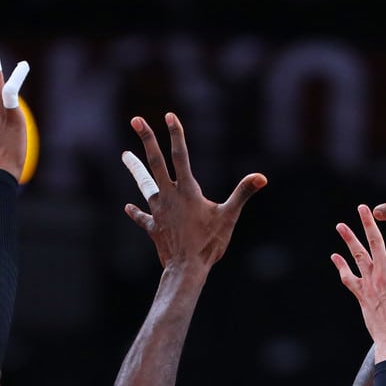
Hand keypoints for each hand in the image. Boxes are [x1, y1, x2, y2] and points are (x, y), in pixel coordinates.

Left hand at [120, 113, 265, 272]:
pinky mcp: (154, 228)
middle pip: (155, 163)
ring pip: (145, 185)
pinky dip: (136, 212)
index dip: (176, 135)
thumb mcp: (229, 216)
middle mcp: (169, 196)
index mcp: (187, 191)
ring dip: (135, 168)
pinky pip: (143, 217)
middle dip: (147, 140)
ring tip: (124, 155)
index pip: (180, 156)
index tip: (169, 116)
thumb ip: (243, 193)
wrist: (186, 269)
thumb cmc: (209, 243)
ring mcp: (159, 212)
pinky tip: (129, 207)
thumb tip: (261, 177)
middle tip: (136, 120)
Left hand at [332, 202, 385, 363]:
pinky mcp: (361, 294)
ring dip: (349, 240)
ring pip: (358, 257)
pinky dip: (341, 267)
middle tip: (362, 207)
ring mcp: (370, 284)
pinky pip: (348, 278)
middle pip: (374, 243)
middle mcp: (383, 274)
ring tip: (340, 225)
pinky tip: (335, 256)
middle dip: (368, 223)